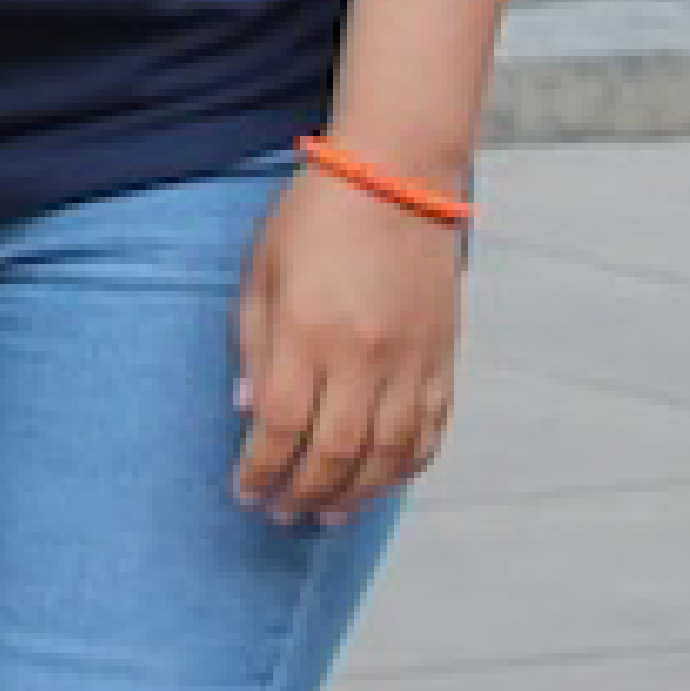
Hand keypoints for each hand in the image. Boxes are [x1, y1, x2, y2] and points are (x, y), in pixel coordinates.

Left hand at [231, 173, 459, 524]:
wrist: (399, 175)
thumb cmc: (314, 217)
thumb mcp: (262, 273)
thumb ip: (254, 347)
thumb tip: (248, 413)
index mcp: (310, 333)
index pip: (282, 427)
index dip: (260, 470)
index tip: (245, 492)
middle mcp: (366, 356)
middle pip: (335, 453)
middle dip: (304, 494)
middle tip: (281, 514)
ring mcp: (413, 361)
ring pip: (389, 455)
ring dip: (357, 494)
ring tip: (327, 514)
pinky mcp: (444, 359)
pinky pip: (431, 431)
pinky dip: (407, 466)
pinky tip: (381, 481)